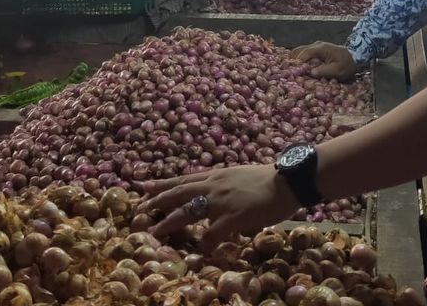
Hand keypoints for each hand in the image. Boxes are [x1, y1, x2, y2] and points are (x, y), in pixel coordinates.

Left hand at [144, 164, 299, 249]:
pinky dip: (205, 243)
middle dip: (157, 202)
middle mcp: (214, 185)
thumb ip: (224, 187)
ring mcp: (222, 200)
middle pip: (178, 193)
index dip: (162, 184)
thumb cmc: (268, 179)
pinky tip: (202, 251)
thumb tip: (216, 199)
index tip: (143, 186)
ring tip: (155, 233)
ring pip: (188, 211)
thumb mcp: (239, 177)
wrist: (287, 180)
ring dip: (169, 222)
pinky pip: (213, 233)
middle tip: (139, 209)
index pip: (183, 179)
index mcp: (216, 176)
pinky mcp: (233, 215)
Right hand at [292, 42, 357, 79]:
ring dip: (296, 60)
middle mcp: (316, 45)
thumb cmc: (347, 64)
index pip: (303, 54)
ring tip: (294, 71)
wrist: (356, 56)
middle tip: (291, 72)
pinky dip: (300, 59)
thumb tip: (311, 73)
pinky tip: (300, 68)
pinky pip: (304, 53)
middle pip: (298, 51)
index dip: (297, 63)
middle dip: (293, 61)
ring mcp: (316, 46)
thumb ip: (323, 71)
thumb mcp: (337, 70)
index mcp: (320, 49)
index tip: (293, 73)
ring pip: (300, 51)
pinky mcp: (317, 49)